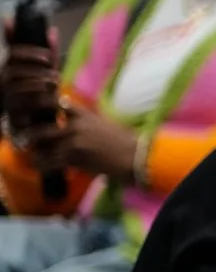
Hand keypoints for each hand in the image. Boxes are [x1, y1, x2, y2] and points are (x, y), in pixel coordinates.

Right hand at [2, 21, 61, 140]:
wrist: (38, 124)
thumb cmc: (41, 92)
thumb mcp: (45, 73)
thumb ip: (48, 54)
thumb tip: (52, 31)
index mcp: (9, 70)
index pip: (12, 54)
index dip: (29, 53)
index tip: (48, 57)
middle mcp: (2, 84)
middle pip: (12, 72)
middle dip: (35, 72)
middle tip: (56, 75)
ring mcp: (5, 100)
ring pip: (15, 89)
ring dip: (37, 85)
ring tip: (56, 85)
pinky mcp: (11, 116)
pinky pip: (22, 107)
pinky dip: (40, 102)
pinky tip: (54, 100)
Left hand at [21, 105, 138, 180]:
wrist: (135, 157)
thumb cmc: (125, 141)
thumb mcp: (106, 123)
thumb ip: (88, 118)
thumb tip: (76, 115)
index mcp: (84, 115)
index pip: (56, 104)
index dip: (42, 105)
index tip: (33, 110)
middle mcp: (75, 126)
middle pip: (43, 128)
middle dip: (31, 135)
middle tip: (24, 138)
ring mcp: (73, 142)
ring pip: (43, 147)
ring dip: (36, 152)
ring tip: (32, 155)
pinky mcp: (74, 158)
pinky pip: (50, 162)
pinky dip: (42, 166)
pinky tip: (40, 167)